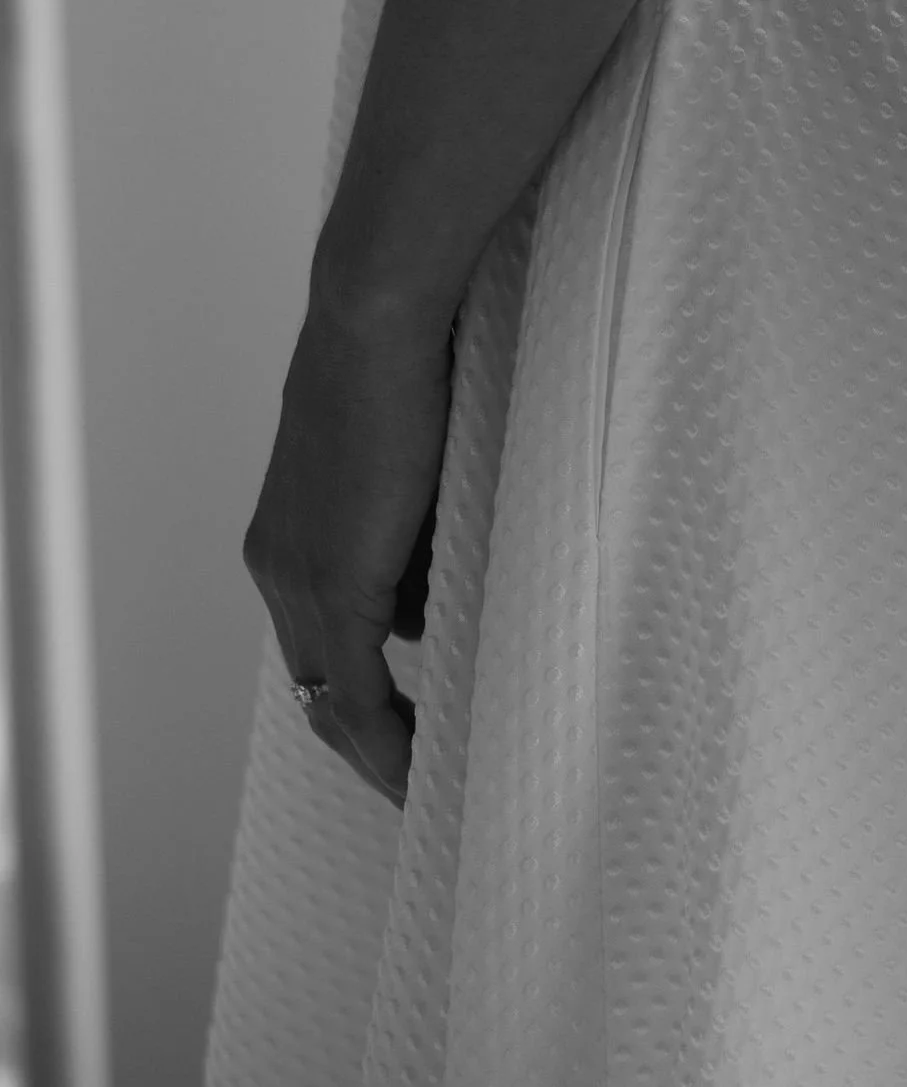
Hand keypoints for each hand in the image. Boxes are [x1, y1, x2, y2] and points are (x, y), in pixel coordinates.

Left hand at [241, 299, 453, 808]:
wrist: (379, 318)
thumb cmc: (406, 362)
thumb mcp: (406, 463)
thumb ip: (410, 535)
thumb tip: (431, 603)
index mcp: (288, 535)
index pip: (318, 641)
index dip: (360, 695)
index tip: (412, 725)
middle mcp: (278, 565)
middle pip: (316, 687)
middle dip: (368, 743)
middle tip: (423, 778)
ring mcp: (298, 578)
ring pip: (331, 700)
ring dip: (382, 746)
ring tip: (438, 774)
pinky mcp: (334, 583)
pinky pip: (354, 693)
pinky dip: (386, 742)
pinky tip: (421, 770)